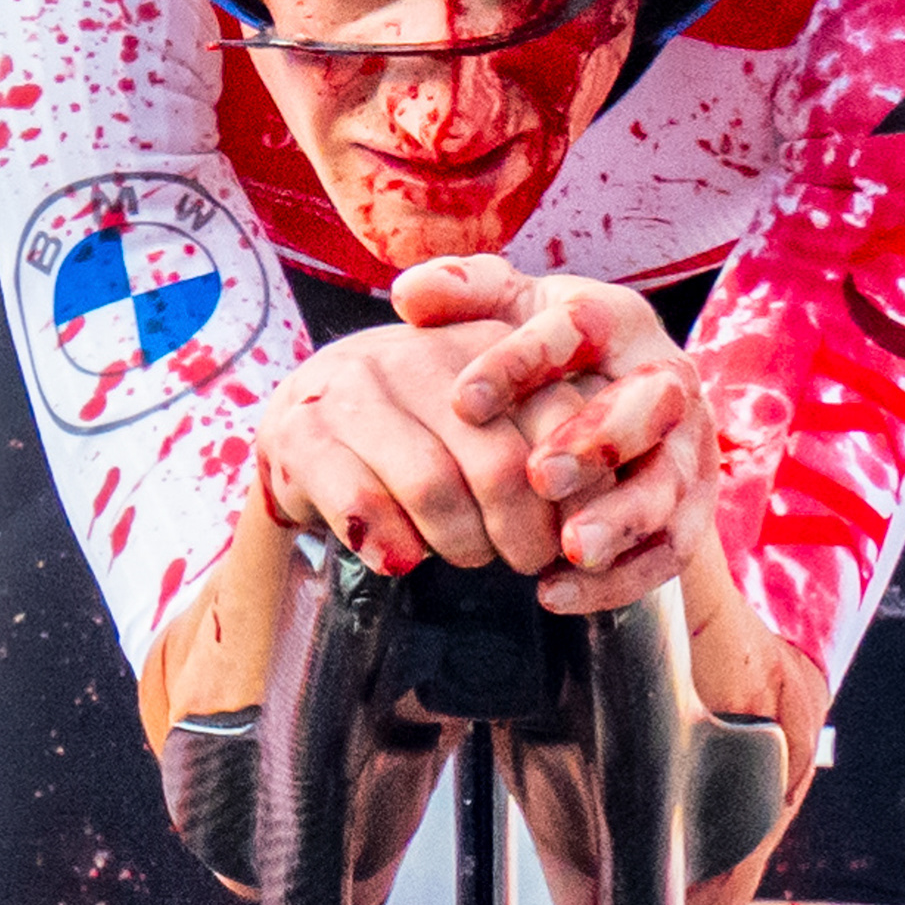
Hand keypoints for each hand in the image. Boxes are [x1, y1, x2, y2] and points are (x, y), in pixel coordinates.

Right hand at [250, 315, 601, 579]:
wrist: (306, 428)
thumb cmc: (422, 434)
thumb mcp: (490, 420)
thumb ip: (549, 443)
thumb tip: (603, 513)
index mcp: (485, 342)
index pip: (558, 420)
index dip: (577, 493)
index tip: (577, 534)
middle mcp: (419, 354)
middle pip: (499, 465)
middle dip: (524, 533)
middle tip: (526, 560)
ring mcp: (354, 391)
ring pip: (432, 487)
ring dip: (460, 543)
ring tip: (469, 556)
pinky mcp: (302, 435)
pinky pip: (361, 503)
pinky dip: (392, 544)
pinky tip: (402, 562)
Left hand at [395, 257, 717, 614]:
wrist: (605, 408)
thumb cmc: (540, 354)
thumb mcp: (506, 312)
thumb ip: (463, 294)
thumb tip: (409, 294)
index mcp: (616, 320)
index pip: (578, 328)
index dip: (522, 362)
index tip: (463, 402)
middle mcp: (665, 378)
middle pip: (652, 403)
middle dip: (600, 440)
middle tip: (539, 477)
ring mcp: (687, 446)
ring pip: (670, 484)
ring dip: (623, 519)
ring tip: (570, 550)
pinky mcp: (691, 508)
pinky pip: (670, 549)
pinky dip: (620, 578)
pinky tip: (558, 595)